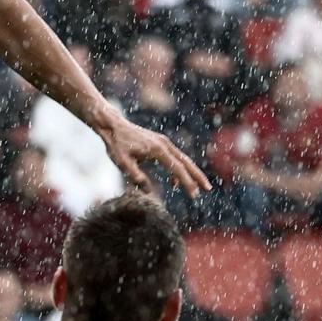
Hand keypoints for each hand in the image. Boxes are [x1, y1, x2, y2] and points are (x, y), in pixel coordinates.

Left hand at [97, 113, 211, 197]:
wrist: (113, 125)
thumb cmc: (116, 144)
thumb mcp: (122, 163)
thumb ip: (136, 177)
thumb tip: (149, 192)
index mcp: (157, 150)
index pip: (177, 168)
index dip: (186, 182)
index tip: (194, 195)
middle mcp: (164, 144)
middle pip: (186, 162)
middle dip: (197, 176)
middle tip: (208, 189)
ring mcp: (163, 142)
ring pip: (182, 159)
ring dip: (191, 173)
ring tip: (198, 188)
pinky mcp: (160, 142)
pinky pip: (174, 157)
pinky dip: (178, 168)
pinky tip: (173, 182)